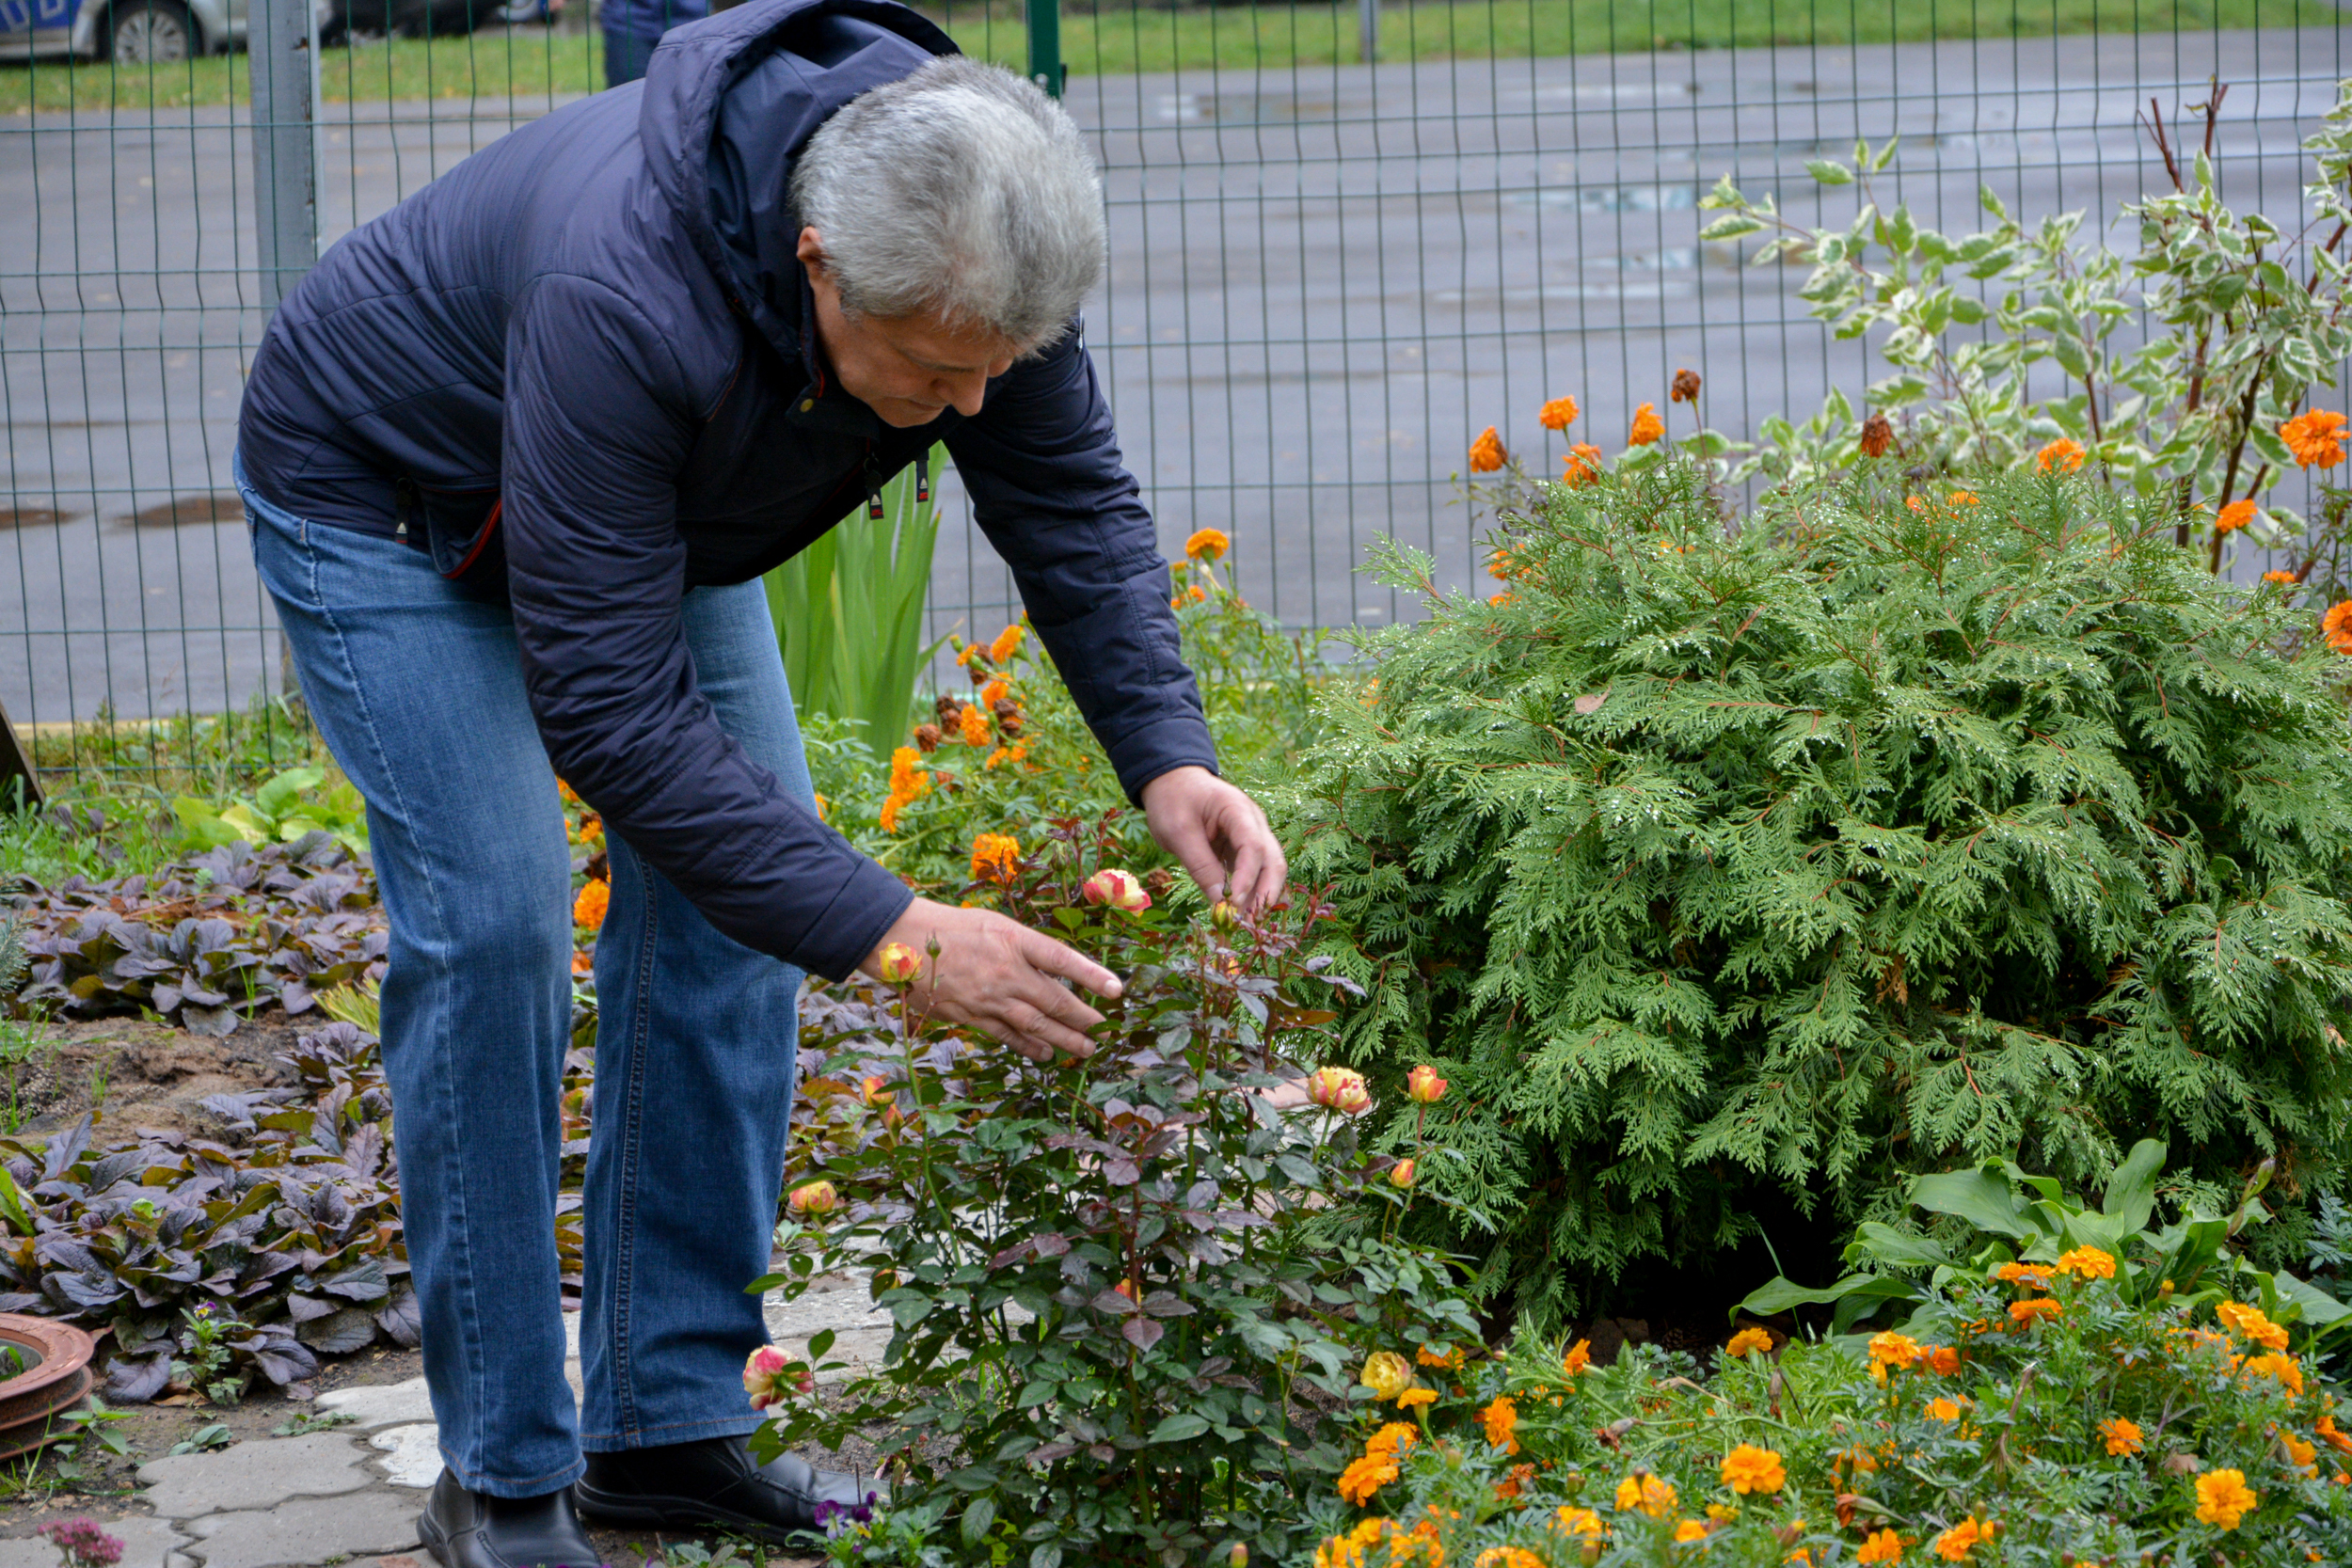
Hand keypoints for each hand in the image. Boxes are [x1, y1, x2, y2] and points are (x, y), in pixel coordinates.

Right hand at [861, 897, 1122, 1061]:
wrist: (903, 941)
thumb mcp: (996, 925)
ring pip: (1035, 1023)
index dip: (1092, 976)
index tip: (1117, 990)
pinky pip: (1007, 1035)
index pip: (1062, 960)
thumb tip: (1058, 971)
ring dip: (1064, 1039)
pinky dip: (1029, 1046)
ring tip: (1085, 1049)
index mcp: (1014, 940)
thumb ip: (1027, 948)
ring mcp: (989, 997)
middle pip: (1054, 999)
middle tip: (1103, 1029)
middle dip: (1083, 1018)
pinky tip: (1046, 1053)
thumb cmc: (953, 927)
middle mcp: (1006, 971)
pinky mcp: (970, 1015)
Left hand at [1139, 765, 1286, 911]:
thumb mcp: (1178, 832)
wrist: (1171, 782)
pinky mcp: (1243, 848)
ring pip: (1269, 868)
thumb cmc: (1172, 800)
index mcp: (1237, 810)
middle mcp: (1253, 823)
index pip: (1253, 846)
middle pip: (1273, 860)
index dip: (1248, 877)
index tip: (1234, 902)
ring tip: (1245, 922)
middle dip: (1265, 892)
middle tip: (1251, 922)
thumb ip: (1200, 865)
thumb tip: (1220, 900)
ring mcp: (1252, 835)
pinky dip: (1250, 891)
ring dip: (1260, 895)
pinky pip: (1254, 871)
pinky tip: (1240, 911)